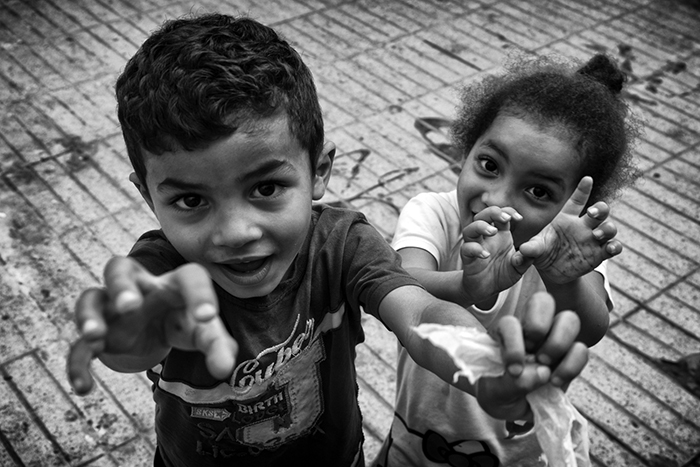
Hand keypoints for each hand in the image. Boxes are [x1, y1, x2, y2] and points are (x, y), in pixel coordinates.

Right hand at [67, 257, 237, 394]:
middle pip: (119, 268)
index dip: (199, 293)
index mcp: (172, 284)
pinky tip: (84, 387)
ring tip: (96, 336)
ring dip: (89, 315)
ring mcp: (113, 310)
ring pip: (90, 298)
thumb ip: (216, 344)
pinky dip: (77, 365)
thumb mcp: (201, 332)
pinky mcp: (100, 336)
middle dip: (121, 285)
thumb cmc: (180, 322)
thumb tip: (225, 367)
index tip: (208, 317)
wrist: (152, 331)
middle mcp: (139, 289)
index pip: (188, 276)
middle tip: (130, 306)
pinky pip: (79, 347)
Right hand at [460, 206, 531, 304]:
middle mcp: (486, 238)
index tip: (519, 218)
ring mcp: (475, 247)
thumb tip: (528, 250)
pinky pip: (466, 249)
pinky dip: (475, 249)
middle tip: (505, 219)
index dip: (508, 212)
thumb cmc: (502, 275)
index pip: (501, 216)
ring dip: (481, 226)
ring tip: (493, 231)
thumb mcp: (518, 268)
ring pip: (470, 229)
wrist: (486, 290)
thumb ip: (526, 259)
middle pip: (482, 216)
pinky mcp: (467, 259)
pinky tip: (486, 255)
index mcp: (500, 236)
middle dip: (493, 213)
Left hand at [476, 292, 587, 419]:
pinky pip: (581, 349)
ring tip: (545, 365)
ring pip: (569, 318)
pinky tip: (554, 381)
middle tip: (533, 353)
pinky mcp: (571, 357)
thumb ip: (510, 384)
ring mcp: (553, 341)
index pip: (510, 322)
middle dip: (539, 323)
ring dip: (559, 343)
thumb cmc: (499, 395)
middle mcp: (530, 331)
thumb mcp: (494, 394)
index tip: (513, 370)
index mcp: (505, 334)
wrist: (515, 411)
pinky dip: (572, 366)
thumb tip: (541, 372)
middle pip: (543, 300)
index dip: (513, 343)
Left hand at [514, 177, 621, 284]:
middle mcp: (582, 226)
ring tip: (596, 235)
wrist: (551, 272)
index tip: (587, 179)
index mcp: (566, 219)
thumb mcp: (535, 249)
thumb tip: (524, 250)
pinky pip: (613, 246)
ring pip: (609, 227)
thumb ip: (532, 248)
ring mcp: (592, 239)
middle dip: (600, 208)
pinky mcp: (599, 254)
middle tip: (592, 214)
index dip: (582, 190)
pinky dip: (615, 246)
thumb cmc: (542, 253)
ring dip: (607, 228)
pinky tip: (610, 248)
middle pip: (599, 211)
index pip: (576, 201)